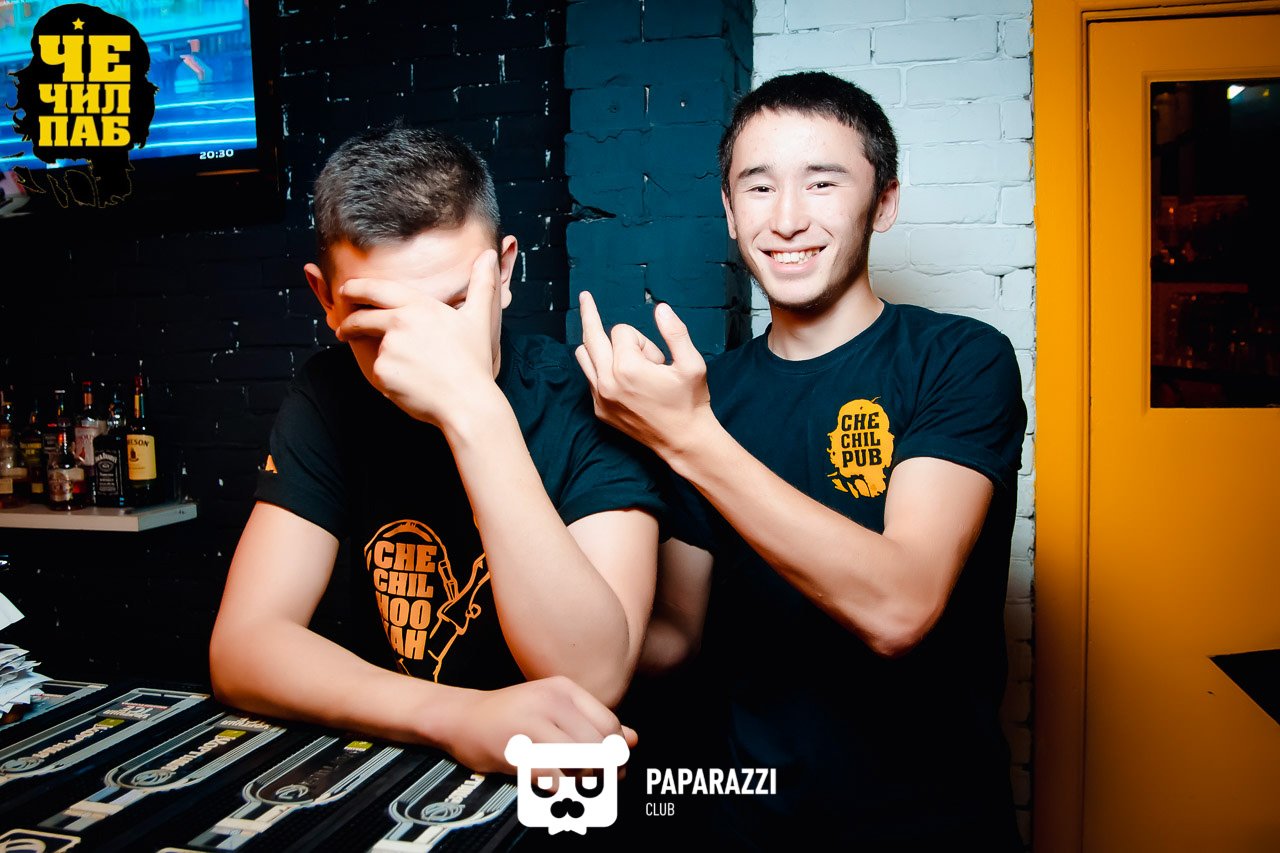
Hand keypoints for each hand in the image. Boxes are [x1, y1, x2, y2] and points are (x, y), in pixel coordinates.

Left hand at [337, 250, 503, 426]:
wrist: (467, 402)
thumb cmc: (473, 361)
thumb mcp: (479, 318)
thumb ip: (482, 283)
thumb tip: (489, 253)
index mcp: (419, 306)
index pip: (377, 289)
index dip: (356, 288)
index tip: (345, 290)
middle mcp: (400, 323)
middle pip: (361, 318)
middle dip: (347, 322)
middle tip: (343, 327)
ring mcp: (388, 348)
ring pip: (374, 350)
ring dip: (381, 357)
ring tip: (403, 370)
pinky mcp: (382, 373)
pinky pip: (379, 374)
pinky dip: (388, 379)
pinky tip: (409, 386)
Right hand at [443, 676, 636, 773]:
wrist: (460, 718)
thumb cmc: (512, 717)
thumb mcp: (554, 711)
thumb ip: (593, 723)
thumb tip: (634, 740)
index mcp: (564, 689)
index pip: (609, 724)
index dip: (615, 752)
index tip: (612, 770)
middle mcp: (551, 700)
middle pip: (598, 745)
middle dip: (602, 770)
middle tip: (594, 783)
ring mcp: (532, 722)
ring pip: (580, 761)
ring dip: (581, 780)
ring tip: (571, 783)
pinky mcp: (515, 748)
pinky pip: (555, 778)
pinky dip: (560, 790)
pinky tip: (552, 787)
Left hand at [574, 291, 712, 458]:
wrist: (684, 441)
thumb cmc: (690, 401)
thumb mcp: (692, 364)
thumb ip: (676, 332)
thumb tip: (661, 307)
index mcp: (627, 368)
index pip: (621, 331)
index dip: (643, 339)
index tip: (658, 358)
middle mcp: (607, 382)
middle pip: (591, 336)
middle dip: (590, 314)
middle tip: (585, 296)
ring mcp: (600, 398)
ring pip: (584, 356)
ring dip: (597, 346)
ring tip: (620, 351)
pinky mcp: (600, 410)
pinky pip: (589, 378)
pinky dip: (600, 369)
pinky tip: (620, 375)